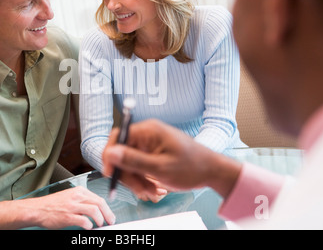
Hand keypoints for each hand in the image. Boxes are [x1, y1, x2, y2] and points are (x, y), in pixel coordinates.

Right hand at [19, 186, 115, 229]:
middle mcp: (77, 196)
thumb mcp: (70, 197)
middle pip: (99, 203)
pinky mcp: (67, 216)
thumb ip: (83, 201)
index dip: (107, 209)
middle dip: (108, 214)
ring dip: (100, 219)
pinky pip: (83, 220)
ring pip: (94, 210)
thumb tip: (97, 209)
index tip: (110, 215)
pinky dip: (88, 225)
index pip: (99, 198)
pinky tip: (88, 227)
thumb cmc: (53, 205)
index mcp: (79, 191)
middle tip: (110, 221)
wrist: (38, 209)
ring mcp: (72, 206)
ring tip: (100, 225)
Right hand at [103, 119, 241, 198]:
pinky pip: (138, 165)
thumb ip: (133, 160)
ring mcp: (150, 143)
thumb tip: (110, 152)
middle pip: (122, 152)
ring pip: (129, 162)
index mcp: (148, 130)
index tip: (110, 173)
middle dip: (128, 174)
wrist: (212, 171)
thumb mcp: (160, 168)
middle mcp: (147, 134)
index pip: (118, 137)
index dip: (110, 155)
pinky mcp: (152, 153)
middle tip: (139, 190)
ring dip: (136, 180)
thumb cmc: (192, 167)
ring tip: (151, 191)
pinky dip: (142, 178)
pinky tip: (153, 188)